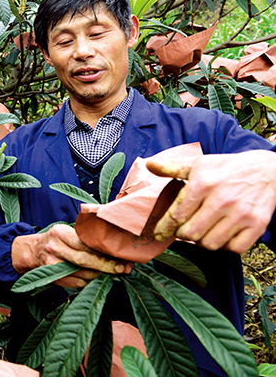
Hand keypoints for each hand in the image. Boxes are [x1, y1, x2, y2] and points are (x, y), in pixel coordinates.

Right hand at [12, 224, 129, 288]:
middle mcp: (54, 248)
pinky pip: (78, 283)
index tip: (118, 256)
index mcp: (60, 233)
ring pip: (82, 273)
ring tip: (110, 272)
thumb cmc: (57, 239)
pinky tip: (95, 276)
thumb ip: (84, 236)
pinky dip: (89, 281)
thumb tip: (112, 245)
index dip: (102, 251)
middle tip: (119, 268)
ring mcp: (52, 264)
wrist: (34, 251)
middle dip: (104, 266)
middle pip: (83, 260)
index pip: (85, 243)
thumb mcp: (67, 231)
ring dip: (99, 274)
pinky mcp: (54, 278)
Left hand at [148, 150, 275, 252]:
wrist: (267, 170)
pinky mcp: (258, 225)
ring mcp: (241, 214)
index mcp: (203, 184)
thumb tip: (149, 164)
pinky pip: (233, 248)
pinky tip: (222, 233)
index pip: (176, 215)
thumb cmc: (226, 168)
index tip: (158, 234)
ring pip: (210, 244)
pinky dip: (225, 245)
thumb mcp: (198, 164)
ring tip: (204, 229)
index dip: (164, 228)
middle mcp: (222, 200)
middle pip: (191, 234)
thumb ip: (172, 168)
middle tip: (185, 229)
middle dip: (183, 234)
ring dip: (203, 240)